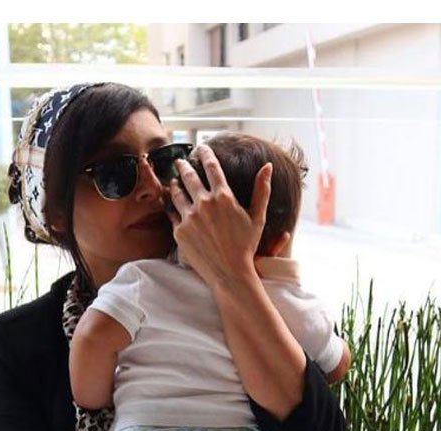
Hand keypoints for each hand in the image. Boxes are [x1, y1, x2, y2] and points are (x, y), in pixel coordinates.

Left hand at [167, 143, 271, 287]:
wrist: (230, 273)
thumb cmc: (246, 247)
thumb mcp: (257, 217)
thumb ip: (262, 190)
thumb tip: (268, 166)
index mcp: (223, 197)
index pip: (212, 166)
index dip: (206, 153)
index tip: (202, 147)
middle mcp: (204, 203)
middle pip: (189, 176)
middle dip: (183, 165)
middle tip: (180, 161)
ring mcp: (189, 217)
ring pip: (177, 193)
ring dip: (175, 184)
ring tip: (175, 182)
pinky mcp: (179, 231)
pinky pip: (172, 214)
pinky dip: (172, 207)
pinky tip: (171, 204)